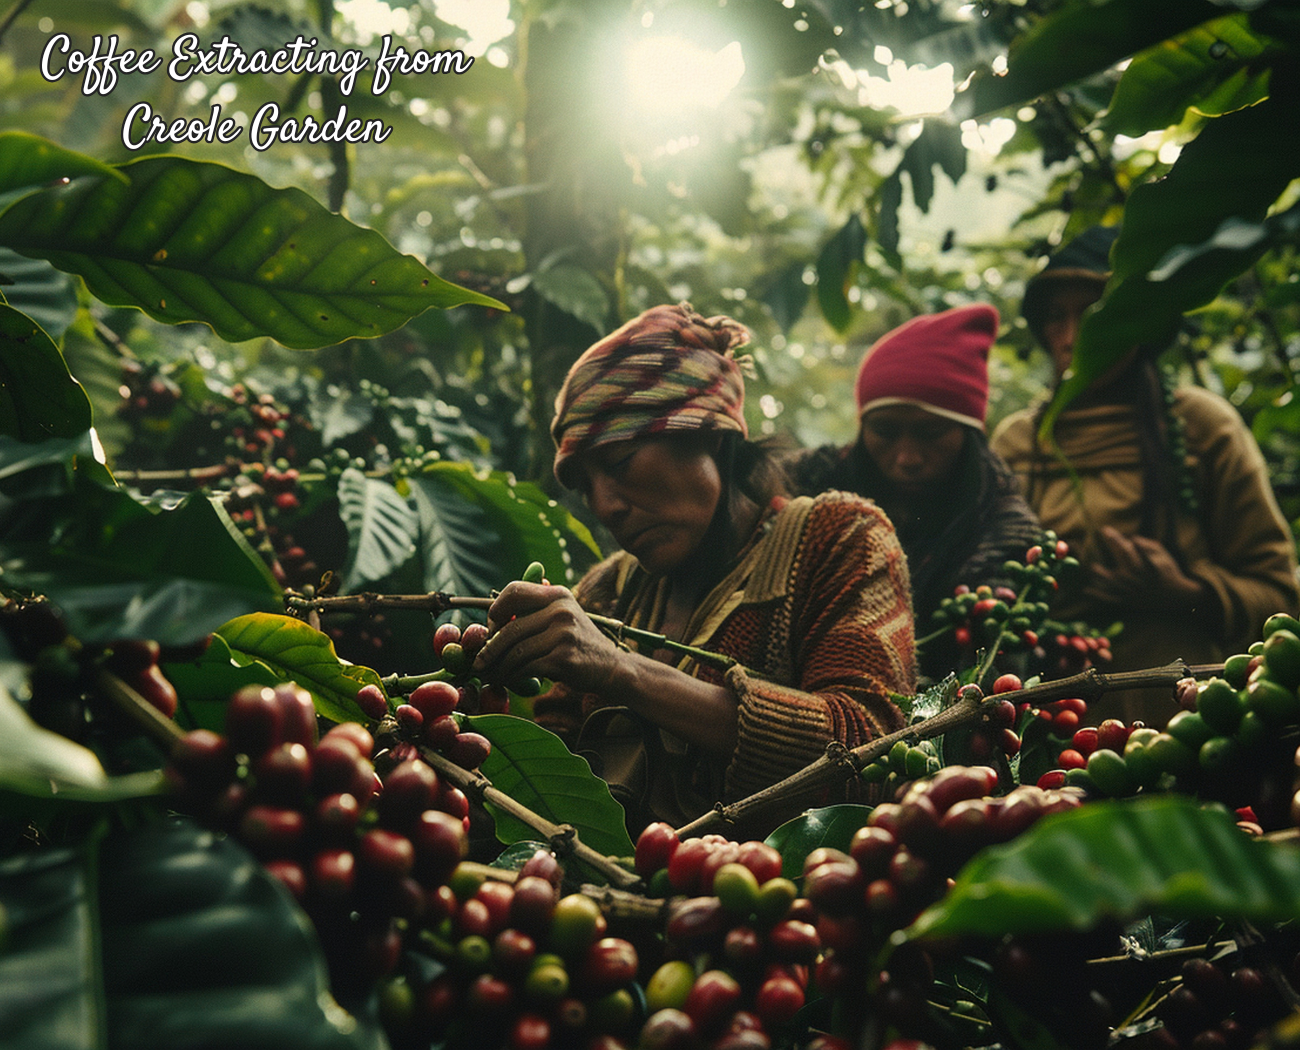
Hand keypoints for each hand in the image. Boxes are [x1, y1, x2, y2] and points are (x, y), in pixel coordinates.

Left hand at [472, 581, 621, 694]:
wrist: (611, 668)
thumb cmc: (579, 643)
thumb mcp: (563, 616)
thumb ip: (535, 609)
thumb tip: (495, 611)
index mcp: (557, 594)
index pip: (514, 591)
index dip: (495, 609)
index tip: (490, 629)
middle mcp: (560, 610)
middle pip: (510, 627)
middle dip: (490, 648)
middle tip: (479, 661)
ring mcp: (563, 634)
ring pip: (515, 651)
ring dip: (497, 667)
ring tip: (489, 674)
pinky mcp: (564, 658)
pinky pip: (525, 668)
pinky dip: (511, 677)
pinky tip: (507, 680)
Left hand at [1083, 526, 1207, 612]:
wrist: (1176, 597)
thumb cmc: (1168, 571)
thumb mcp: (1163, 555)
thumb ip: (1148, 546)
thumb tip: (1133, 538)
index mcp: (1144, 564)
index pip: (1127, 548)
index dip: (1115, 538)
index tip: (1105, 529)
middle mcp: (1136, 577)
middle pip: (1119, 562)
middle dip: (1108, 551)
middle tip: (1094, 542)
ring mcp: (1131, 590)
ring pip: (1113, 582)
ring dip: (1102, 575)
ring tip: (1093, 567)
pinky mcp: (1128, 601)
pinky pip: (1111, 599)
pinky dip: (1098, 596)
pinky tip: (1086, 590)